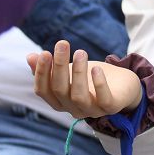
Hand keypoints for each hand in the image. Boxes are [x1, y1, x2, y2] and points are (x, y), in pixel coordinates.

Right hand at [27, 40, 141, 118]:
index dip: (41, 73)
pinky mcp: (111, 107)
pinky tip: (96, 69)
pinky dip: (99, 84)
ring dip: (78, 72)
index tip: (44, 52)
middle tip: (62, 43)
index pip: (43, 90)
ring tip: (80, 51)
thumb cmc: (92, 78)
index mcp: (59, 101)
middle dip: (59, 66)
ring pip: (78, 96)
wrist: (123, 86)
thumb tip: (30, 56)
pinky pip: (104, 100)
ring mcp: (92, 110)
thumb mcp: (70, 71)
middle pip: (60, 90)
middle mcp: (73, 109)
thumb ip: (50, 67)